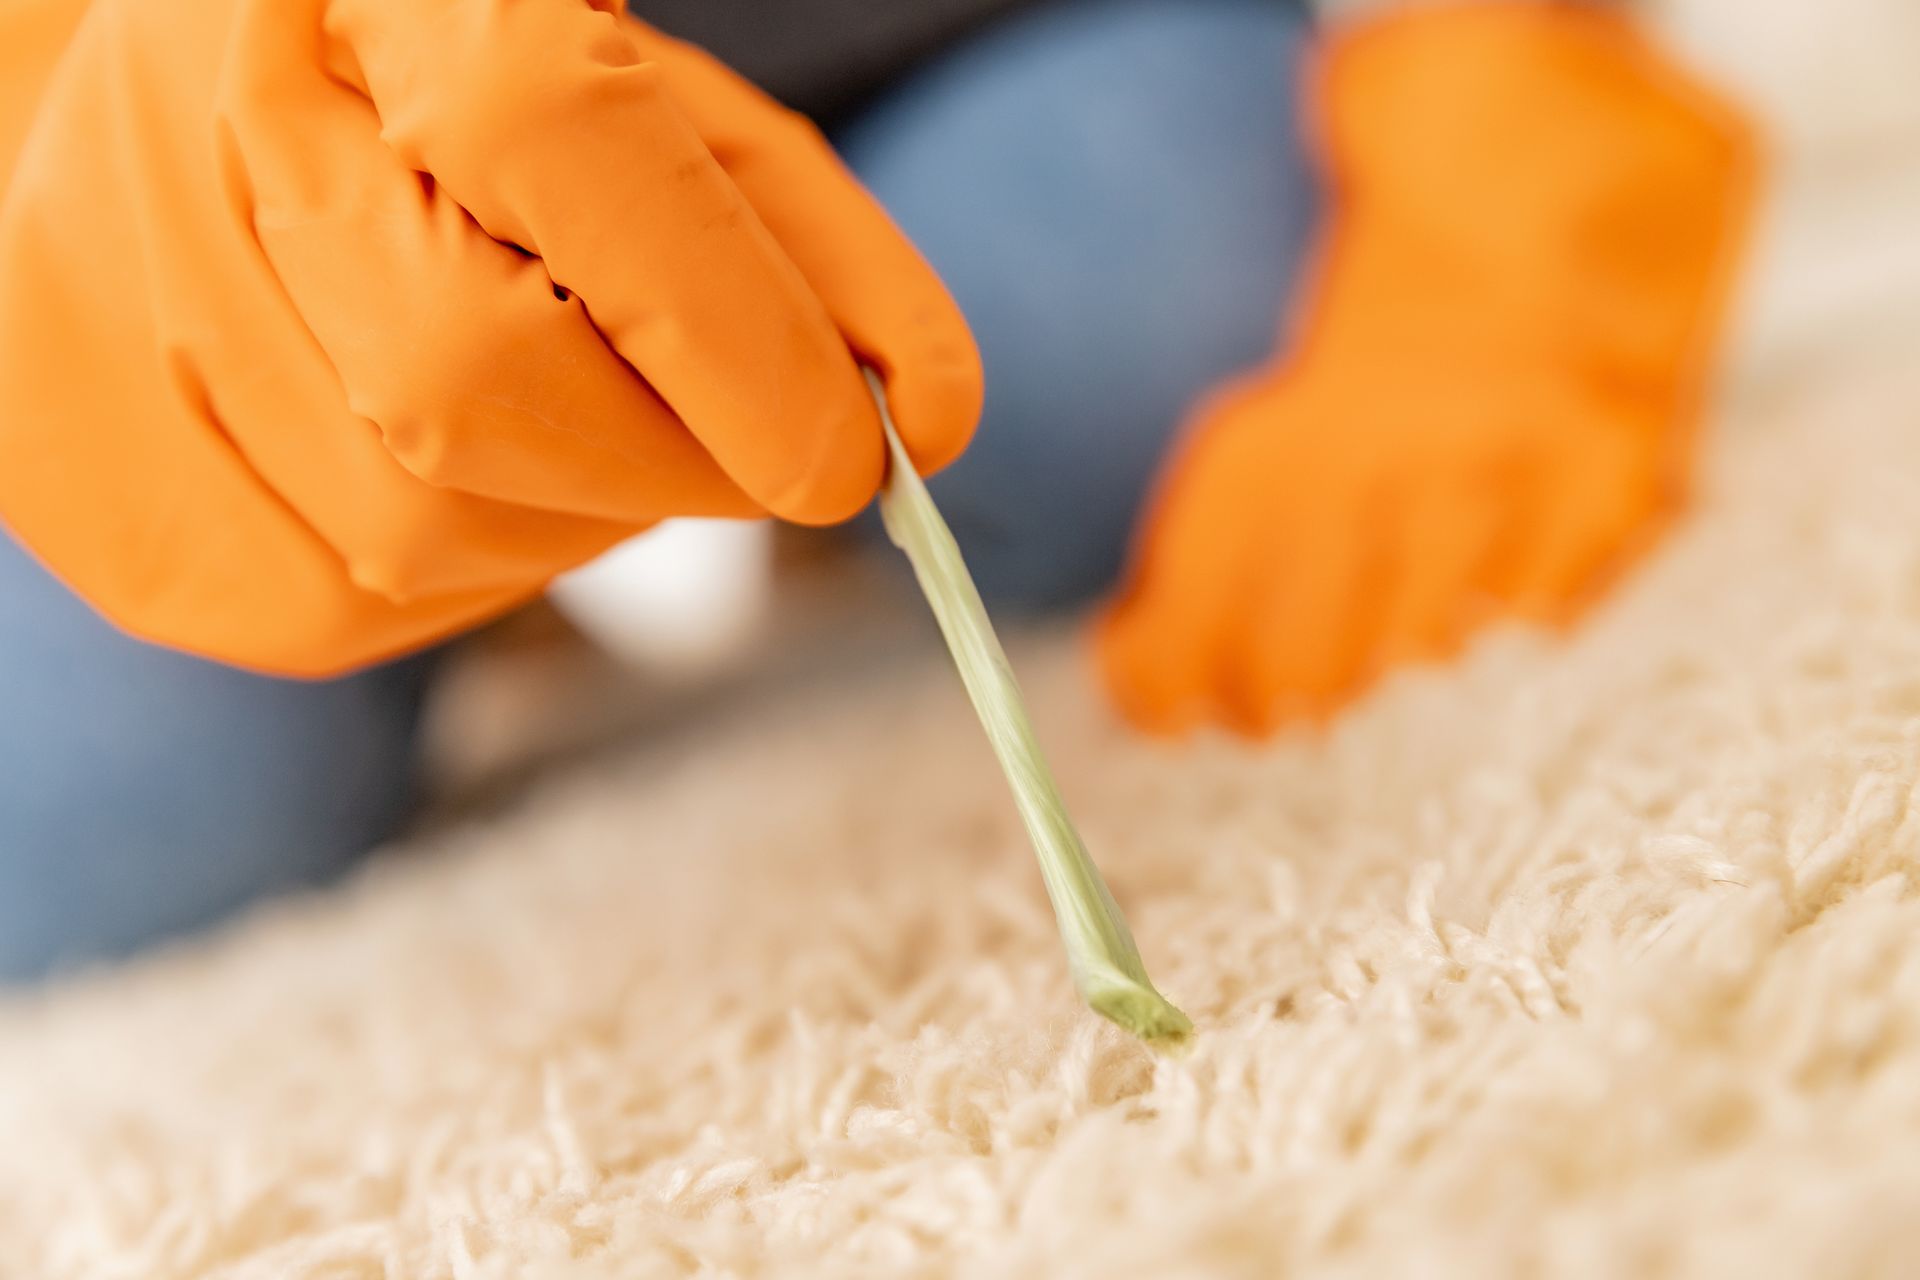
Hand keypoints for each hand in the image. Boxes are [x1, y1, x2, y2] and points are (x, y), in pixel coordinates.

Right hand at [0, 0, 979, 673]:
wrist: (179, 122)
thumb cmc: (464, 110)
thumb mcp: (658, 105)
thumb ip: (805, 243)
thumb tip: (934, 422)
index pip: (556, 143)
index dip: (733, 326)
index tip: (862, 452)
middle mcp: (202, 136)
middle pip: (479, 386)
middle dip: (677, 460)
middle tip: (750, 448)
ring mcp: (117, 319)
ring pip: (426, 529)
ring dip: (575, 513)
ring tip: (561, 407)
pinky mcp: (103, 495)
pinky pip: (351, 604)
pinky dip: (476, 563)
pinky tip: (456, 462)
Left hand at [1095, 1, 1754, 736]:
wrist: (1603, 41)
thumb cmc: (1431, 95)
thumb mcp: (1281, 205)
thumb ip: (1207, 330)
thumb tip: (1079, 420)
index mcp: (1318, 396)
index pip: (1219, 584)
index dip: (1175, 665)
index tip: (1150, 698)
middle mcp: (1426, 451)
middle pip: (1322, 641)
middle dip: (1271, 692)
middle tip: (1247, 707)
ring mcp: (1540, 464)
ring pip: (1435, 633)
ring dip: (1380, 660)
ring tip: (1342, 676)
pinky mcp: (1636, 453)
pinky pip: (1565, 584)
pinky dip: (1522, 604)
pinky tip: (1488, 606)